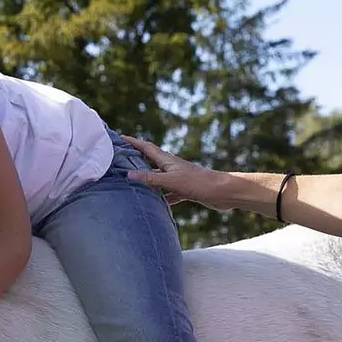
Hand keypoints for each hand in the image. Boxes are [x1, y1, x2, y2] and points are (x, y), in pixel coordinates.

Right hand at [119, 135, 235, 210]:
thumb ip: (150, 178)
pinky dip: (161, 196)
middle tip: (121, 158)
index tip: (119, 138)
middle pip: (150, 160)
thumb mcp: (170, 181)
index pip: (146, 147)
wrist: (222, 192)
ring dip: (147, 178)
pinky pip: (168, 192)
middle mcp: (171, 167)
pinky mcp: (185, 189)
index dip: (133, 142)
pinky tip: (155, 204)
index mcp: (167, 160)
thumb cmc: (198, 183)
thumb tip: (129, 174)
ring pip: (158, 177)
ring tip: (133, 180)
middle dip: (136, 158)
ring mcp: (178, 178)